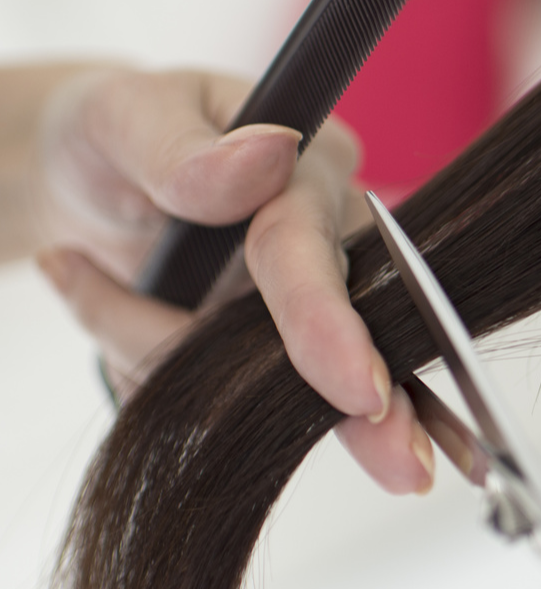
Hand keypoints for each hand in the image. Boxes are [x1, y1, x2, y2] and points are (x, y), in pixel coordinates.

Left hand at [31, 66, 434, 494]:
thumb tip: (267, 153)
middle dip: (376, 407)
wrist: (86, 184)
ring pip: (283, 388)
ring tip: (84, 283)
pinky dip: (169, 385)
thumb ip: (180, 148)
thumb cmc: (113, 134)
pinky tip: (103, 298)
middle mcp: (331, 241)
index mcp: (306, 171)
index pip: (313, 248)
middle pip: (353, 335)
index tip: (359, 389)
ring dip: (195, 379)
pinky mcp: (285, 356)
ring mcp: (313, 307)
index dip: (331, 320)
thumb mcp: (120, 119)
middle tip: (407, 469)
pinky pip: (246, 408)